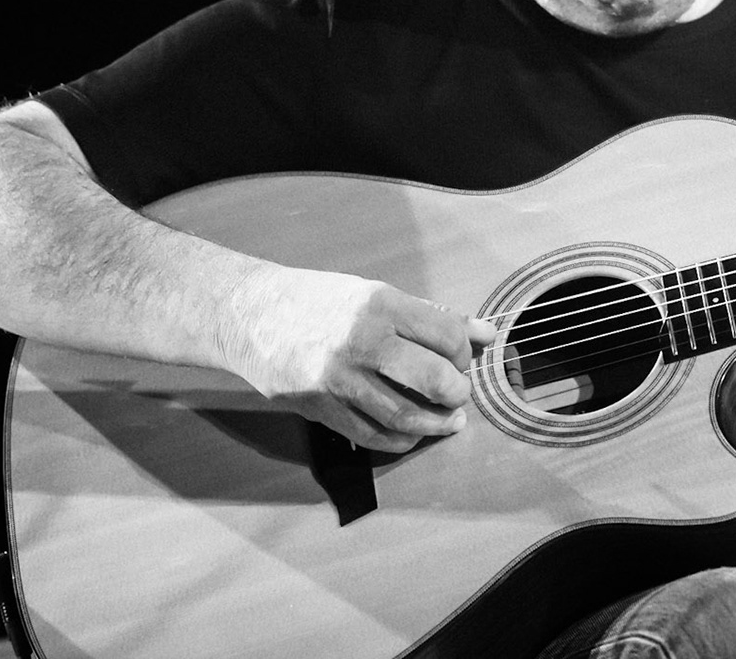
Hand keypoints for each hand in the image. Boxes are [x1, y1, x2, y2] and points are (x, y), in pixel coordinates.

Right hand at [225, 264, 496, 451]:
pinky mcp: (322, 409)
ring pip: (406, 416)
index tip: (463, 358)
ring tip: (449, 420)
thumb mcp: (374, 294)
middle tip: (459, 393)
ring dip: (436, 424)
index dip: (465, 352)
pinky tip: (414, 433)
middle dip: (458, 392)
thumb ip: (430, 317)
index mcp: (380, 305)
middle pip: (433, 379)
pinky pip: (373, 436)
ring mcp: (339, 379)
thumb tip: (485, 333)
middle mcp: (361, 342)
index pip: (447, 336)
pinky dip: (402, 440)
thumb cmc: (319, 300)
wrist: (250, 315)